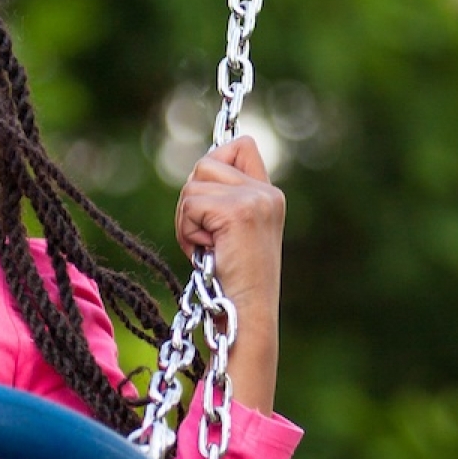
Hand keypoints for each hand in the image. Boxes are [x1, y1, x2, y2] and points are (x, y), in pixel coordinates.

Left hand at [175, 136, 284, 414]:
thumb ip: (222, 199)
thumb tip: (203, 166)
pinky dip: (187, 231)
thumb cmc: (232, 281)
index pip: (240, 145)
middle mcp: (267, 192)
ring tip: (208, 247)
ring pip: (192, 184)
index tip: (209, 200)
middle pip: (205, 164)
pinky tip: (207, 252)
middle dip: (192, 201)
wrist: (246, 313)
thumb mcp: (230, 232)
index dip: (216, 163)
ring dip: (187, 220)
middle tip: (206, 238)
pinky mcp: (237, 211)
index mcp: (270, 193)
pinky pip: (189, 204)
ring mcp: (255, 199)